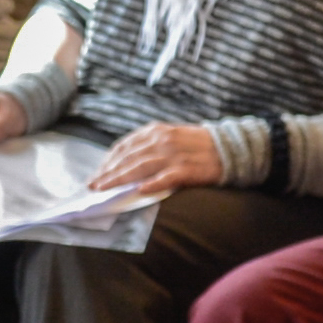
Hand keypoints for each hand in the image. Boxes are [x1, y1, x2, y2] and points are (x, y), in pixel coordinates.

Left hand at [91, 120, 224, 202]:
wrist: (229, 148)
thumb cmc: (197, 145)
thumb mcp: (170, 137)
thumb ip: (149, 146)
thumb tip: (124, 163)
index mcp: (156, 131)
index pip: (124, 146)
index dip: (108, 161)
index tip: (97, 174)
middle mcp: (162, 140)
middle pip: (128, 158)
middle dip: (108, 173)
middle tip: (93, 186)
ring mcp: (174, 155)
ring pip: (140, 167)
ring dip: (119, 179)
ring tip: (105, 190)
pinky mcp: (187, 169)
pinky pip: (166, 177)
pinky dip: (152, 184)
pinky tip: (139, 191)